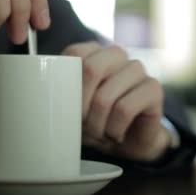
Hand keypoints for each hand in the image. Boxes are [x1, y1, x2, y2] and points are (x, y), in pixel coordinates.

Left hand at [62, 41, 171, 161]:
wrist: (128, 142)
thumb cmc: (95, 120)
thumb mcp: (72, 106)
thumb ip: (61, 92)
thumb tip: (42, 92)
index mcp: (94, 52)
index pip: (74, 54)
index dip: (67, 85)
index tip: (65, 109)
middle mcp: (117, 54)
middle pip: (90, 69)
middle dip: (81, 106)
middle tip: (82, 126)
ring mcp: (137, 69)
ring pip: (106, 96)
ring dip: (97, 124)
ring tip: (99, 134)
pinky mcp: (153, 88)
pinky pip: (125, 109)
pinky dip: (114, 129)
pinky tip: (115, 134)